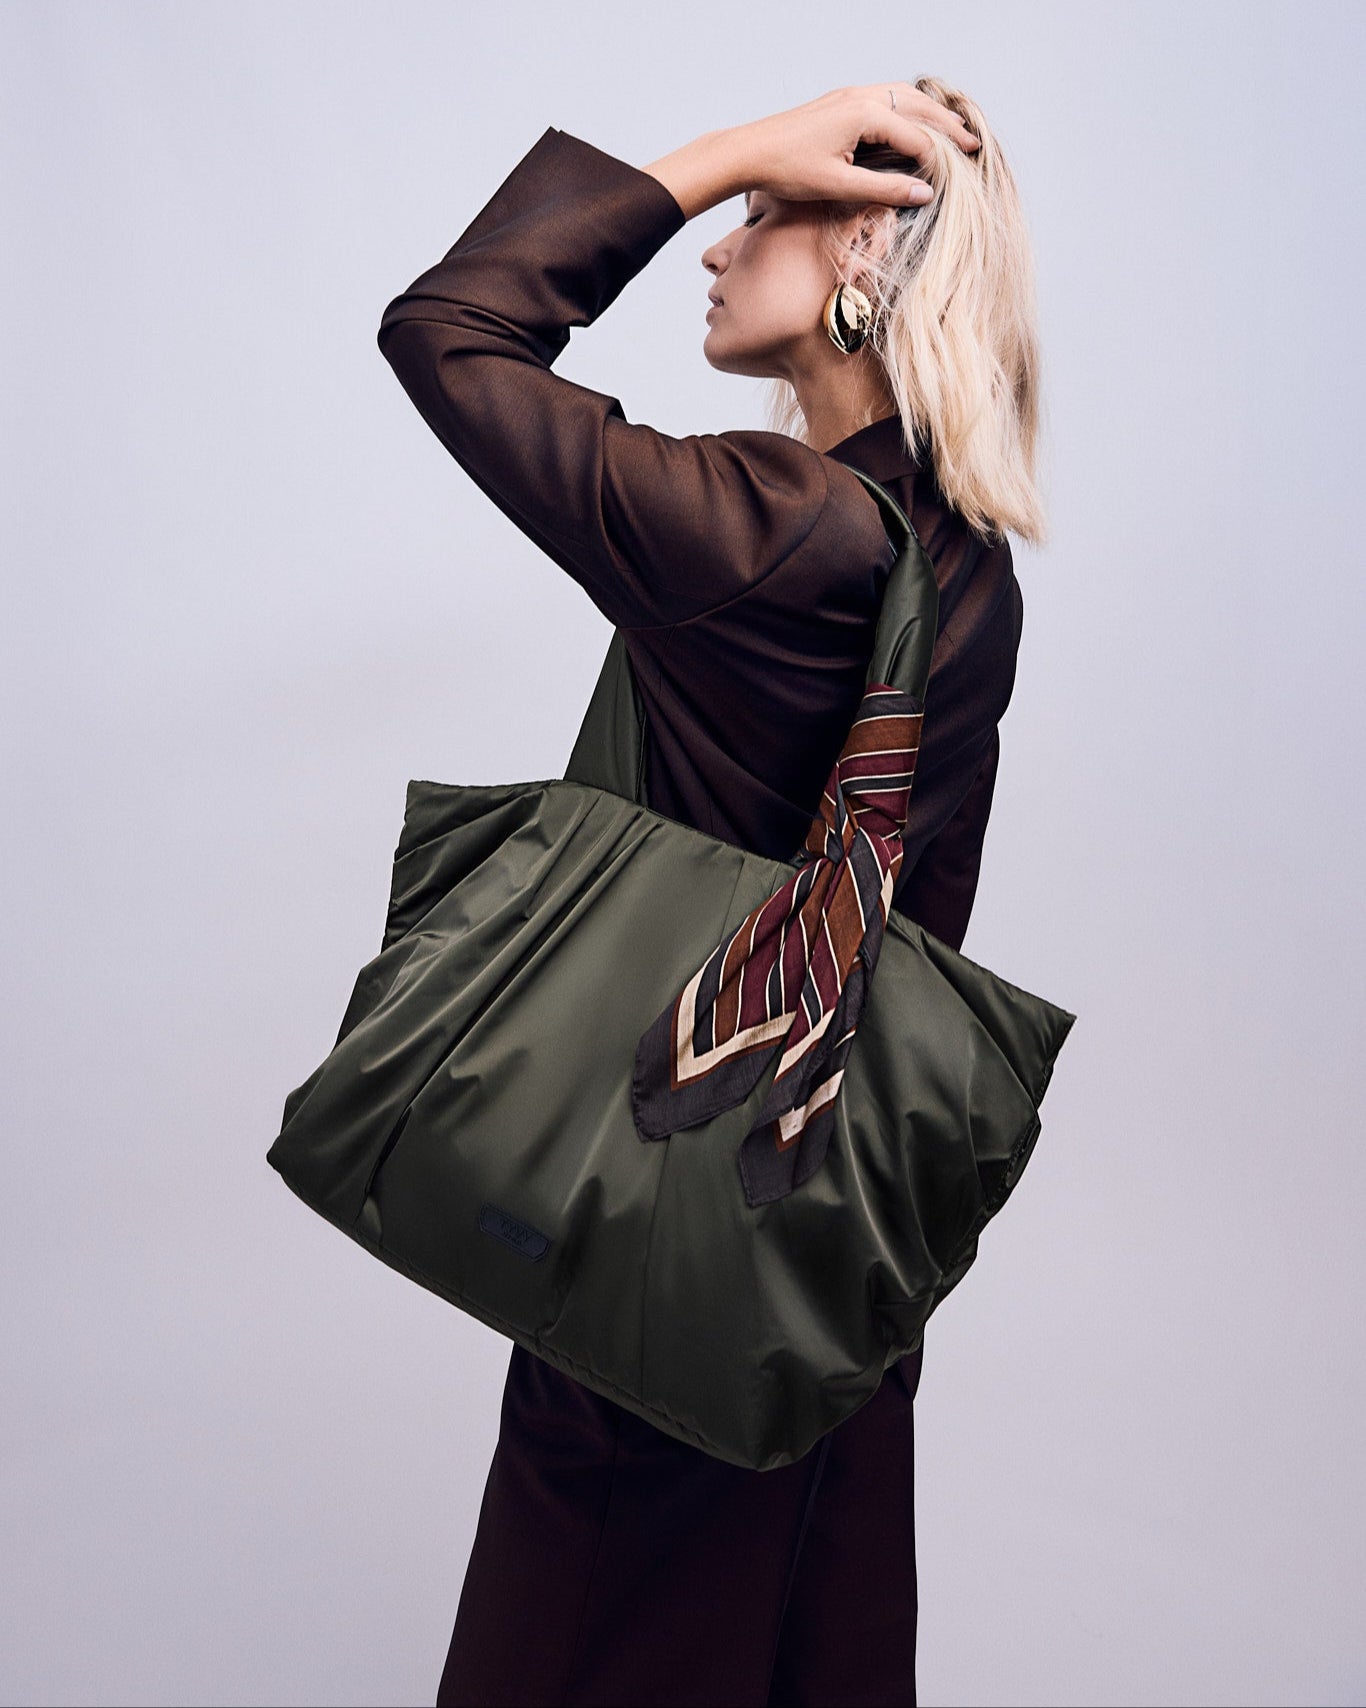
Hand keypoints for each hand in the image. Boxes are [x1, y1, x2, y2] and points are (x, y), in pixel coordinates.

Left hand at [740, 83, 978, 205]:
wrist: (749, 151)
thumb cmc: (788, 170)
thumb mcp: (839, 185)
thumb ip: (884, 188)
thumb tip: (924, 193)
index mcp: (864, 113)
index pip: (915, 136)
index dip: (938, 160)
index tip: (956, 180)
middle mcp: (861, 95)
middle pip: (918, 107)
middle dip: (948, 126)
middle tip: (974, 145)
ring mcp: (850, 94)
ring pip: (904, 97)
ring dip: (931, 113)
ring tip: (954, 129)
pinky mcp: (841, 101)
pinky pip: (886, 97)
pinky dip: (908, 108)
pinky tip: (914, 122)